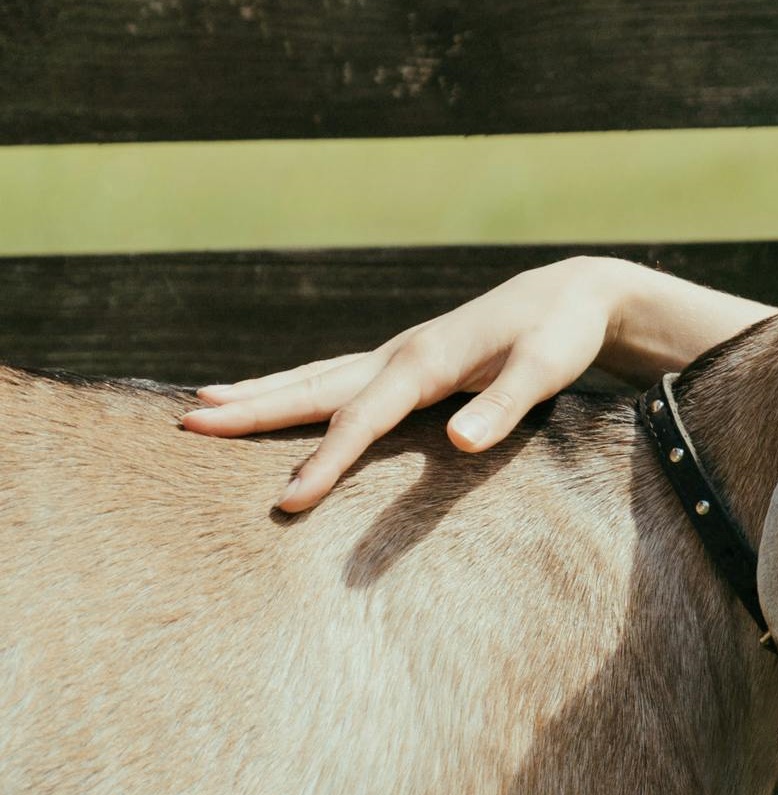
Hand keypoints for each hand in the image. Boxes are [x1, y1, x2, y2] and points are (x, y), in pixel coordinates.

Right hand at [179, 255, 635, 511]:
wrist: (570, 294)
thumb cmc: (559, 334)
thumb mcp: (545, 369)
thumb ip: (504, 406)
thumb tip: (460, 442)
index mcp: (426, 361)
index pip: (364, 418)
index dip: (326, 460)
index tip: (290, 501)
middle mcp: (401, 354)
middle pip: (315, 388)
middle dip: (253, 410)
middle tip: (190, 427)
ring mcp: (399, 356)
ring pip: (316, 377)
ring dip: (261, 394)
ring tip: (202, 407)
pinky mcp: (408, 361)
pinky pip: (337, 378)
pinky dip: (296, 388)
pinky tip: (271, 397)